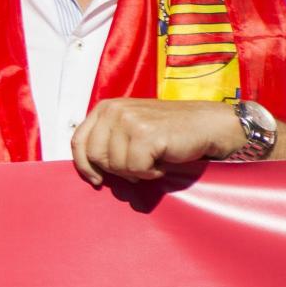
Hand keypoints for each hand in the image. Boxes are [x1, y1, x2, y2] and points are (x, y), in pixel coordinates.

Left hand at [69, 98, 243, 184]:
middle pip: (95, 156)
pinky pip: (136, 169)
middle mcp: (114, 111)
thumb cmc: (169, 131)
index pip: (78, 141)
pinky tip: (162, 163)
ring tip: (154, 160)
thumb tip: (90, 169)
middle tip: (139, 167)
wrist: (207, 125)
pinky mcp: (146, 135)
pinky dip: (151, 173)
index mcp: (105, 108)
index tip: (96, 179)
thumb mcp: (130, 127)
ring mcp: (129, 121)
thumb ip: (108, 139)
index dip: (84, 164)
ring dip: (137, 171)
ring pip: (116, 165)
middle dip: (116, 169)